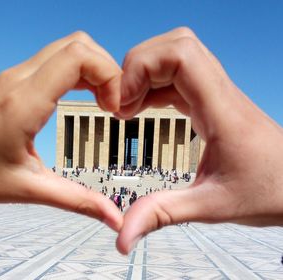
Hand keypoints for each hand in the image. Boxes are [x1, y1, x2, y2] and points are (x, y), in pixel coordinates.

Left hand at [0, 31, 122, 231]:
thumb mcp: (31, 190)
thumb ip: (79, 201)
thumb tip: (114, 217)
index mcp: (23, 103)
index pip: (78, 58)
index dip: (108, 76)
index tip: (115, 108)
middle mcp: (17, 80)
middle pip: (77, 45)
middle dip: (106, 69)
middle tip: (113, 104)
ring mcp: (13, 77)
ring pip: (67, 48)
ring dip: (93, 69)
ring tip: (103, 101)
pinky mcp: (13, 81)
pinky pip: (54, 61)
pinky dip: (78, 72)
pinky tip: (84, 97)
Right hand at [115, 27, 282, 253]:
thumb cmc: (269, 192)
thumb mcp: (210, 207)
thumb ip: (163, 215)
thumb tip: (123, 233)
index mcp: (221, 111)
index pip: (180, 56)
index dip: (142, 68)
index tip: (124, 104)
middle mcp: (220, 93)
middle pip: (175, 45)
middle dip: (139, 66)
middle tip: (123, 102)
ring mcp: (217, 94)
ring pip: (176, 56)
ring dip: (145, 74)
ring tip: (129, 107)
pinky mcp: (212, 102)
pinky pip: (178, 78)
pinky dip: (153, 86)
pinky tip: (143, 108)